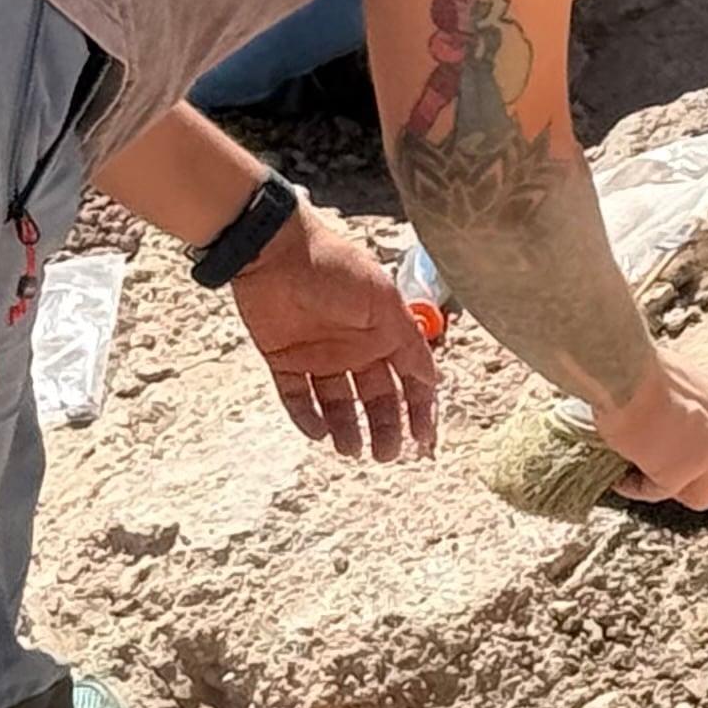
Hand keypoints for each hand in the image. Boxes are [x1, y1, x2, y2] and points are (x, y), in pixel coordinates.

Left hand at [227, 201, 440, 461]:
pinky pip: (297, 398)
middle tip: (385, 455)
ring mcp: (319, 356)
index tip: (423, 439)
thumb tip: (433, 379)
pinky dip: (308, 418)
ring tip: (352, 449)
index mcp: (384, 332)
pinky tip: (320, 433)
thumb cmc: (336, 269)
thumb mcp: (383, 303)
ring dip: (348, 429)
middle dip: (385, 427)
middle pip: (376, 398)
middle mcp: (355, 348)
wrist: (275, 252)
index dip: (420, 409)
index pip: (411, 379)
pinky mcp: (283, 360)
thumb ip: (408, 341)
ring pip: (339, 404)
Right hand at [595, 355, 707, 509]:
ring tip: (650, 473)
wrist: (625, 374)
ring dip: (677, 489)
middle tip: (685, 477)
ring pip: (705, 496)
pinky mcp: (682, 472)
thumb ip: (706, 412)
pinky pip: (664, 494)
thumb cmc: (645, 370)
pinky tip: (626, 477)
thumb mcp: (693, 383)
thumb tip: (691, 434)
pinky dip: (642, 488)